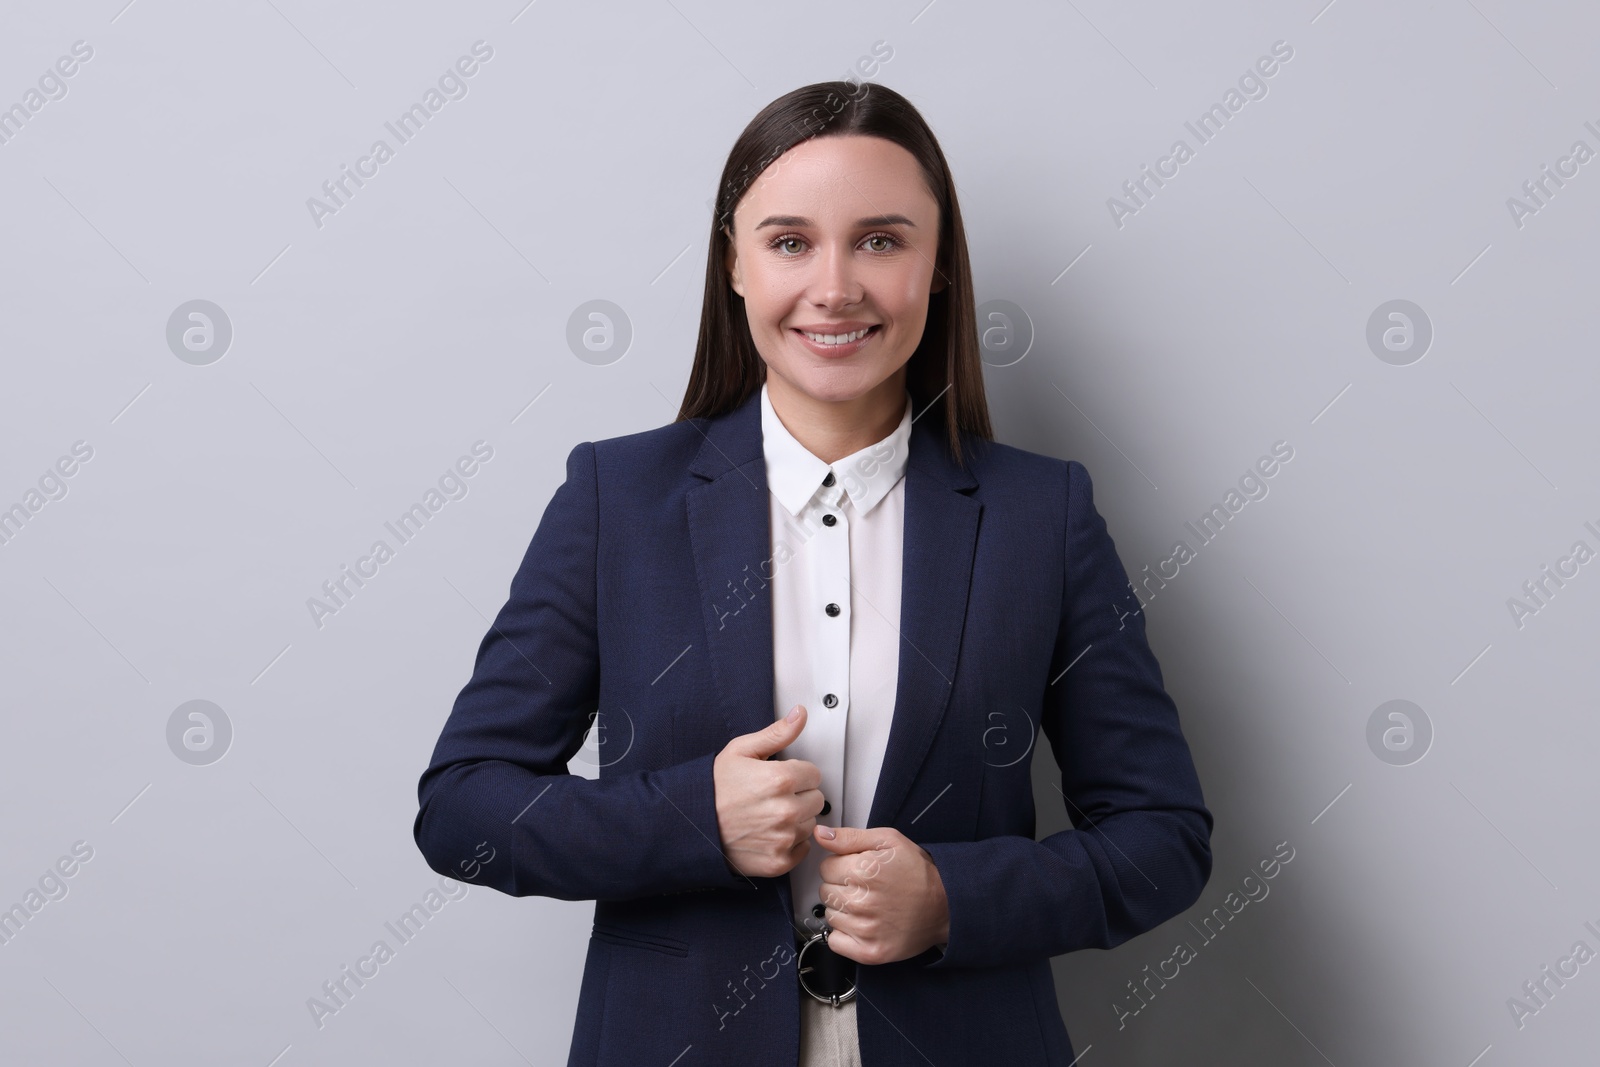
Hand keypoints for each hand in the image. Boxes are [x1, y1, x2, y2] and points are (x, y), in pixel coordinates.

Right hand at [712, 705, 825, 878]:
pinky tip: (770, 833)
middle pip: (817, 800)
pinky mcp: (779, 861)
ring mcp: (783, 838)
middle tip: (773, 796)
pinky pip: (802, 849)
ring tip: (768, 815)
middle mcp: (786, 810)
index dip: (797, 774)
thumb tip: (800, 714)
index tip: (780, 778)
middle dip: (800, 795)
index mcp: (780, 779)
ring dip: (796, 820)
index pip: (814, 774)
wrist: (690, 825)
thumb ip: (777, 733)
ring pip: (810, 824)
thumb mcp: (741, 751)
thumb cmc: (713, 788)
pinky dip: (790, 843)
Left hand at [812, 825, 949, 965]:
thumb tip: (821, 834)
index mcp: (864, 871)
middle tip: (866, 887)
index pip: (826, 867)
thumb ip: (849, 837)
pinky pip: (835, 942)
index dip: (842, 865)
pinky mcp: (870, 952)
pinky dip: (844, 934)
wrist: (946, 906)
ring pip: (830, 915)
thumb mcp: (888, 841)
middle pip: (825, 891)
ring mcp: (865, 930)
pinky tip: (862, 923)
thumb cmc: (918, 872)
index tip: (858, 869)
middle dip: (841, 886)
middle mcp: (862, 902)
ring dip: (843, 909)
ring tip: (868, 904)